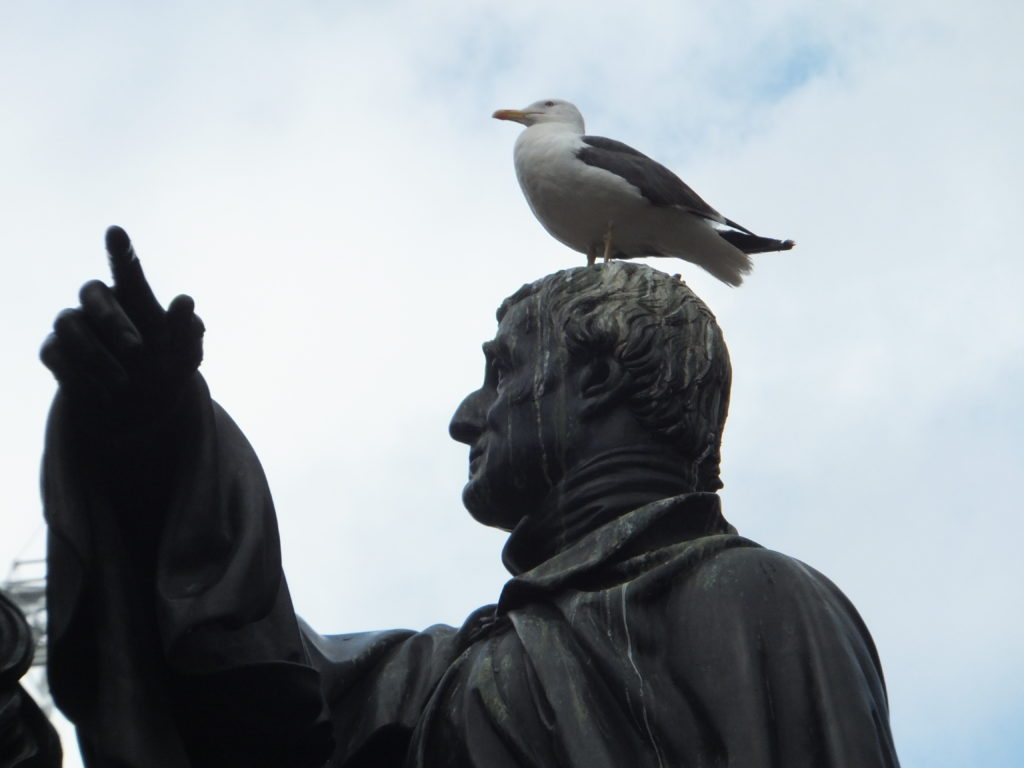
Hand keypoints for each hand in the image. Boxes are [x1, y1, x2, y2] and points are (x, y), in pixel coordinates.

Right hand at [40, 226, 204, 426]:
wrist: (142, 410)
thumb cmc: (166, 370)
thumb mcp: (186, 356)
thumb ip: (187, 330)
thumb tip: (185, 300)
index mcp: (134, 297)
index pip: (126, 268)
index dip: (120, 250)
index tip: (116, 231)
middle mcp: (100, 305)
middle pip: (92, 292)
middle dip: (113, 320)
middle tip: (138, 349)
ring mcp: (74, 327)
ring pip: (67, 323)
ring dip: (95, 354)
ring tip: (124, 384)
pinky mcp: (55, 352)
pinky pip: (55, 355)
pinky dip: (79, 375)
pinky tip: (103, 395)